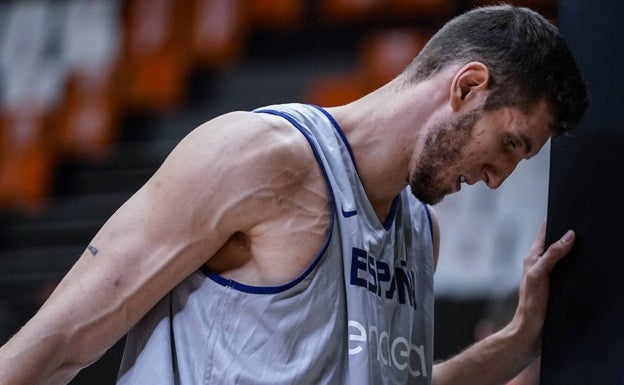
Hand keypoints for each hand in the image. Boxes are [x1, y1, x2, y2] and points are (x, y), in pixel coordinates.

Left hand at [512, 222, 574, 355]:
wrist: (531, 329)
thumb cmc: (531, 302)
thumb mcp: (540, 274)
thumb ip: (552, 254)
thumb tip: (568, 235)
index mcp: (532, 258)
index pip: (543, 233)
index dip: (553, 222)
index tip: (566, 210)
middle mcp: (538, 264)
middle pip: (553, 243)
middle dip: (565, 234)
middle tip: (583, 225)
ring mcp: (546, 275)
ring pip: (560, 257)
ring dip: (571, 251)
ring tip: (587, 243)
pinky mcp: (554, 286)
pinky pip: (565, 270)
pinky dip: (573, 266)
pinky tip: (584, 267)